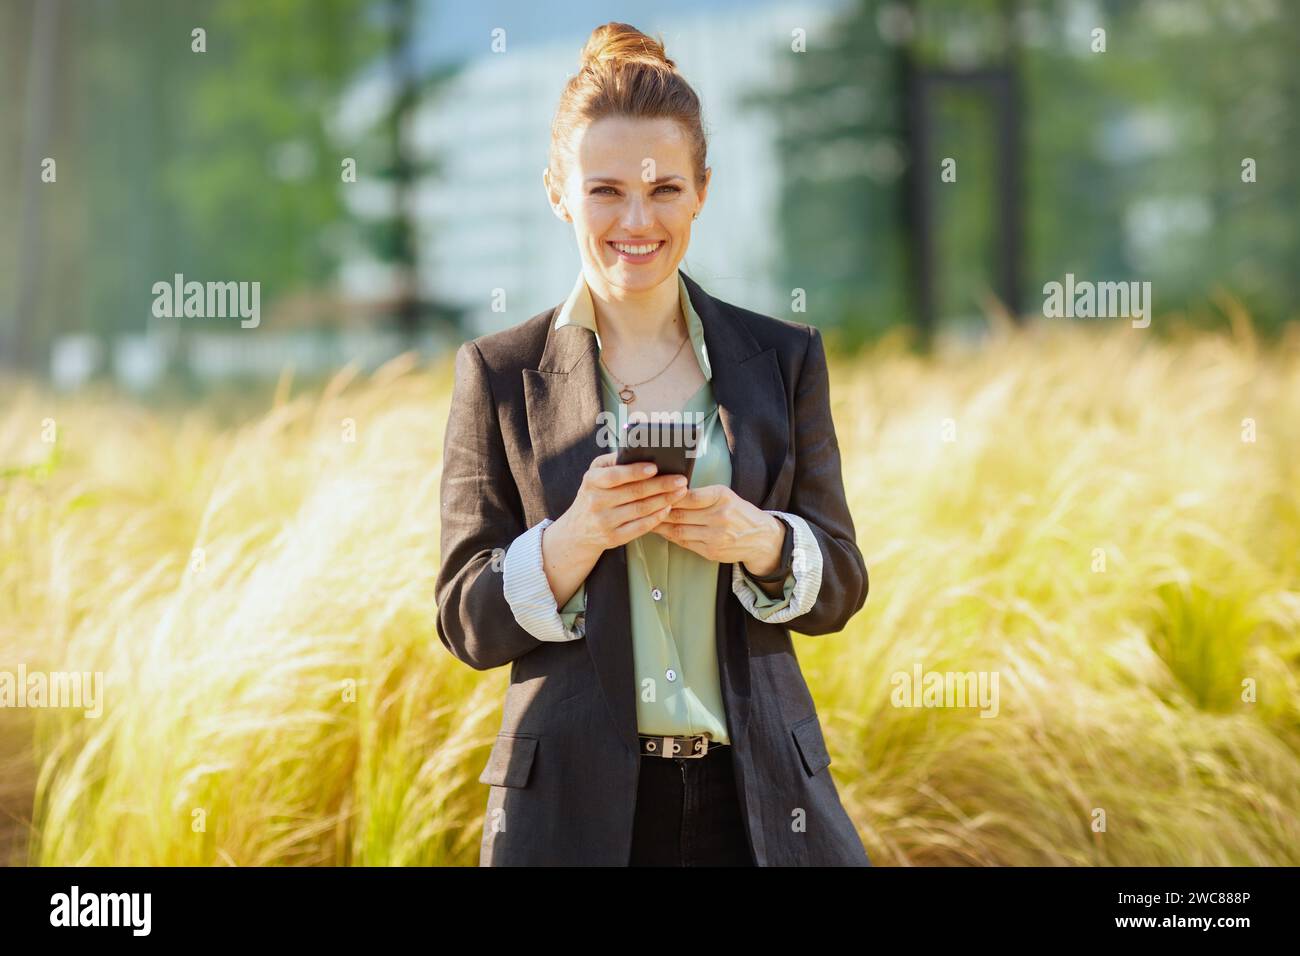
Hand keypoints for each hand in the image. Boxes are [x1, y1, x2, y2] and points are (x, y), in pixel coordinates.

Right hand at [557, 452, 689, 558]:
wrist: (578, 530)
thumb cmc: (594, 494)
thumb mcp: (595, 474)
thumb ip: (614, 462)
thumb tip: (641, 452)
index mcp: (591, 480)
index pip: (614, 475)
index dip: (635, 472)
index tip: (655, 467)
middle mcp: (595, 502)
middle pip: (634, 492)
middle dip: (661, 485)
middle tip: (680, 480)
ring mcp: (604, 522)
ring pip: (640, 509)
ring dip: (664, 500)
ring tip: (680, 492)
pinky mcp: (613, 538)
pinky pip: (640, 527)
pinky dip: (656, 517)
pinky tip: (668, 508)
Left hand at [648, 483, 784, 570]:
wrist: (760, 537)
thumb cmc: (739, 512)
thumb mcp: (725, 495)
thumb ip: (701, 495)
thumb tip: (671, 492)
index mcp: (722, 497)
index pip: (689, 495)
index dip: (669, 494)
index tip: (654, 491)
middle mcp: (719, 517)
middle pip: (680, 514)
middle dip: (658, 510)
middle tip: (641, 506)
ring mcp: (714, 536)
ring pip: (678, 530)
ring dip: (659, 525)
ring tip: (645, 519)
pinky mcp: (711, 551)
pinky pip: (684, 542)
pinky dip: (669, 536)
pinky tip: (659, 530)